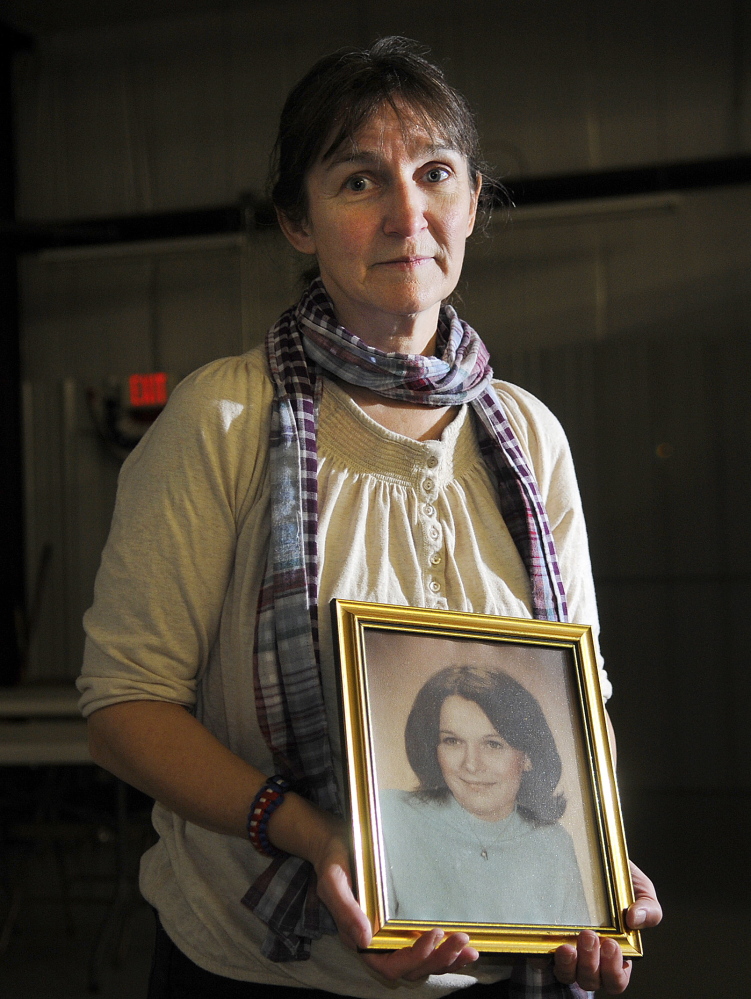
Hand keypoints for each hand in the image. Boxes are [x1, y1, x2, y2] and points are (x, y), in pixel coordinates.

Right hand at [310, 818, 477, 979]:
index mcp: (360, 939)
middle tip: (461, 940)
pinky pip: (425, 947)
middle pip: (412, 968)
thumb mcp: (333, 882)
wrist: (336, 844)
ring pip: (421, 963)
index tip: (434, 935)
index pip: (390, 965)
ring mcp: (391, 936)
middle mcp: (377, 944)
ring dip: (446, 960)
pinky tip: (464, 946)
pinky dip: (445, 951)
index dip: (414, 957)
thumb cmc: (334, 862)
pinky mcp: (402, 924)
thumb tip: (365, 939)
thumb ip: (345, 910)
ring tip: (469, 949)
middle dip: (438, 959)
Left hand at [553, 861, 661, 993]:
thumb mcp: (640, 890)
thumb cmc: (617, 881)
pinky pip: (540, 960)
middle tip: (590, 936)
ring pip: (566, 975)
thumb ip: (649, 907)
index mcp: (615, 955)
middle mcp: (590, 959)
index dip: (614, 971)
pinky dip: (542, 958)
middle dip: (591, 965)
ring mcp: (566, 952)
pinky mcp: (545, 942)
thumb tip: (635, 920)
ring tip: (568, 946)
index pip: (616, 980)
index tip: (612, 945)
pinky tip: (547, 945)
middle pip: (591, 981)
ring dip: (568, 966)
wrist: (587, 857)